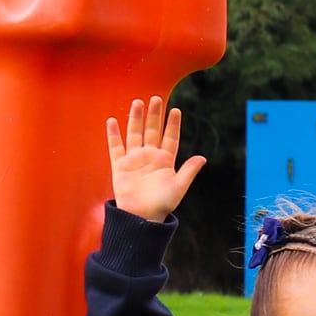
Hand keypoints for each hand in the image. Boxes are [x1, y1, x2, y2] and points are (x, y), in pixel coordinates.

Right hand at [104, 95, 204, 220]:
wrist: (142, 217)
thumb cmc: (162, 204)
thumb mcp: (178, 187)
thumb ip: (188, 171)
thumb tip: (203, 158)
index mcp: (165, 160)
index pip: (170, 138)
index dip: (173, 124)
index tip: (176, 110)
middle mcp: (150, 156)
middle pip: (152, 131)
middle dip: (154, 115)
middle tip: (156, 98)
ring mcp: (135, 159)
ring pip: (135, 134)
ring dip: (136, 119)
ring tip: (137, 102)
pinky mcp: (120, 165)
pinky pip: (116, 147)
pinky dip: (114, 134)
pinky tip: (112, 121)